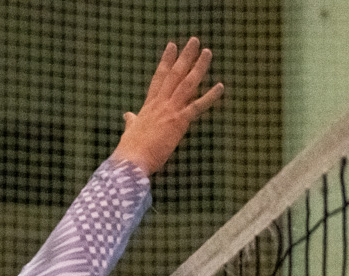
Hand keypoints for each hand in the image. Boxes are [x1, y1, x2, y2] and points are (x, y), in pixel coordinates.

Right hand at [112, 38, 224, 175]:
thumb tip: (127, 115)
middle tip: (194, 41)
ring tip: (207, 52)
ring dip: (199, 67)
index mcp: (149, 106)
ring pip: (187, 83)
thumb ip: (131, 121)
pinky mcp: (178, 122)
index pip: (159, 78)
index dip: (166, 61)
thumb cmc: (130, 151)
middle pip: (174, 74)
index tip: (172, 46)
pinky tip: (221, 86)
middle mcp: (160, 104)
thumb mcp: (130, 131)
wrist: (131, 161)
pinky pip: (197, 106)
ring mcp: (170, 111)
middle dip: (185, 56)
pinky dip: (210, 96)